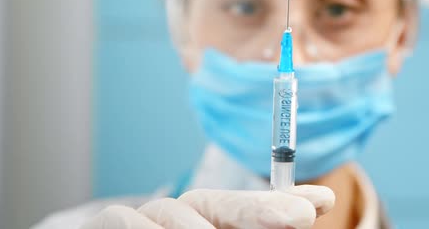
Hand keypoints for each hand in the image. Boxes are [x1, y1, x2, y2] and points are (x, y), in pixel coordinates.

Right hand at [80, 185, 334, 228]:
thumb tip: (300, 221)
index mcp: (203, 227)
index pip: (244, 212)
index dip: (279, 204)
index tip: (324, 201)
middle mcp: (175, 220)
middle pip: (217, 203)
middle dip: (259, 208)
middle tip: (302, 216)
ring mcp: (141, 220)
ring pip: (176, 214)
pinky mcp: (104, 223)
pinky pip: (127, 221)